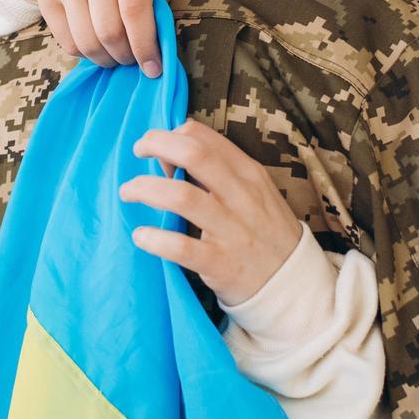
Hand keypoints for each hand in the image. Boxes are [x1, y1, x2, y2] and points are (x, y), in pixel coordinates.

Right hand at [17, 0, 167, 75]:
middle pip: (109, 31)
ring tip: (116, 56)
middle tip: (133, 60)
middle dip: (125, 56)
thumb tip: (158, 52)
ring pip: (86, 42)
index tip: (153, 68)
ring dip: (105, 60)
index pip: (134, 11)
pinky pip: (67, 43)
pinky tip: (96, 45)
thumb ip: (158, 9)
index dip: (144, 46)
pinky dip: (85, 55)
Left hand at [118, 119, 303, 306]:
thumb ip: (219, 173)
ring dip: (145, 189)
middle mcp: (241, 196)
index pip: (204, 138)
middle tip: (137, 152)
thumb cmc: (263, 230)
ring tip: (127, 192)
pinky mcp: (219, 264)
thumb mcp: (254, 193)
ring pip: (181, 197)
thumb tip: (171, 158)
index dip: (172, 136)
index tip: (158, 148)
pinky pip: (180, 247)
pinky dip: (154, 238)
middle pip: (193, 155)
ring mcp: (231, 230)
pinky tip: (140, 235)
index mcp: (249, 173)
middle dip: (156, 146)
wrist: (291, 283)